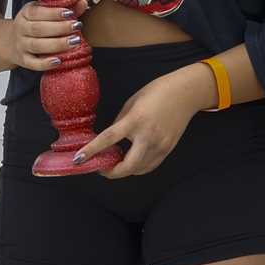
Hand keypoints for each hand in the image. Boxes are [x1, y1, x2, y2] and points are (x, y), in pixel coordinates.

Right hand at [10, 0, 83, 71]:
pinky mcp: (23, 60)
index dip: (54, 13)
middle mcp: (21, 29)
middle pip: (39, 29)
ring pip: (37, 46)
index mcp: (26, 13)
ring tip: (74, 41)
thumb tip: (83, 3)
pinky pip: (33, 63)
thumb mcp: (44, 12)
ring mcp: (21, 45)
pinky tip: (59, 61)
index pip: (37, 12)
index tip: (70, 13)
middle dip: (60, 28)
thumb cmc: (34, 24)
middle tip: (77, 27)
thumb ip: (64, 9)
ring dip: (57, 44)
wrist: (11, 41)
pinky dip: (45, 64)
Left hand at [72, 64, 210, 178]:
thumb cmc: (157, 92)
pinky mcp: (168, 149)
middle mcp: (148, 136)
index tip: (79, 159)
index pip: (108, 139)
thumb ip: (120, 122)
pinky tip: (132, 159)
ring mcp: (160, 145)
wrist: (186, 93)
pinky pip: (149, 166)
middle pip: (127, 166)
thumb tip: (111, 139)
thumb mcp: (132, 102)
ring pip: (138, 170)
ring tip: (117, 160)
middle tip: (102, 167)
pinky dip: (138, 167)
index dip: (92, 151)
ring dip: (124, 169)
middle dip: (111, 172)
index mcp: (135, 120)